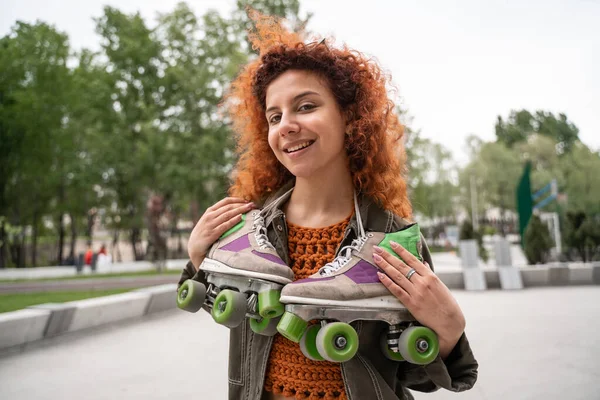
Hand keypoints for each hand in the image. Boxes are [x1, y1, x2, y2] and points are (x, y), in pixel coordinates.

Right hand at [188, 197, 254, 268]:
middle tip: (252, 204)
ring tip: (249, 209)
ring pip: (228, 214)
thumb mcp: (209, 221)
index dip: (237, 199)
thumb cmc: (204, 233)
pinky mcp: (212, 233)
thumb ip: (219, 215)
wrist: (194, 247)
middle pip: (229, 207)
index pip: (226, 201)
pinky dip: (233, 220)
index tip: (247, 200)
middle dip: (242, 205)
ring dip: (240, 210)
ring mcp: (211, 224)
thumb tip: (235, 211)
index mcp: (210, 211)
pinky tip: (240, 218)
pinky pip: (225, 225)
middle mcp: (210, 216)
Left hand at [373, 242, 465, 358]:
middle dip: (388, 256)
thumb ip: (430, 273)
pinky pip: (397, 290)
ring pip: (397, 276)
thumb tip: (423, 263)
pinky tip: (380, 275)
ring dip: (385, 266)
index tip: (392, 243)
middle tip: (377, 249)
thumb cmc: (447, 303)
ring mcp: (416, 293)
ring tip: (376, 258)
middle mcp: (422, 282)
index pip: (412, 260)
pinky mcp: (411, 303)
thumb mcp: (441, 285)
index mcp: (430, 276)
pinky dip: (388, 282)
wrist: (449, 322)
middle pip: (402, 266)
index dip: (401, 251)